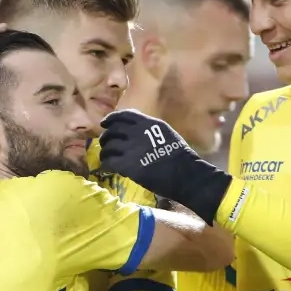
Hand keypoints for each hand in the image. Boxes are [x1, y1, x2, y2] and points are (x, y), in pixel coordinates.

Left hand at [98, 109, 232, 223]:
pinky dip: (106, 165)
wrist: (185, 175)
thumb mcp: (167, 134)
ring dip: (105, 153)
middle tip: (105, 145)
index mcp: (148, 123)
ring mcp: (131, 148)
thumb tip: (137, 133)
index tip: (105, 124)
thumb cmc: (182, 157)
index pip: (124, 115)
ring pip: (108, 147)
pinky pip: (109, 162)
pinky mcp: (127, 165)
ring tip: (106, 159)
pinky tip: (108, 168)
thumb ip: (150, 131)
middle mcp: (137, 132)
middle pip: (112, 131)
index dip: (111, 119)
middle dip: (106, 138)